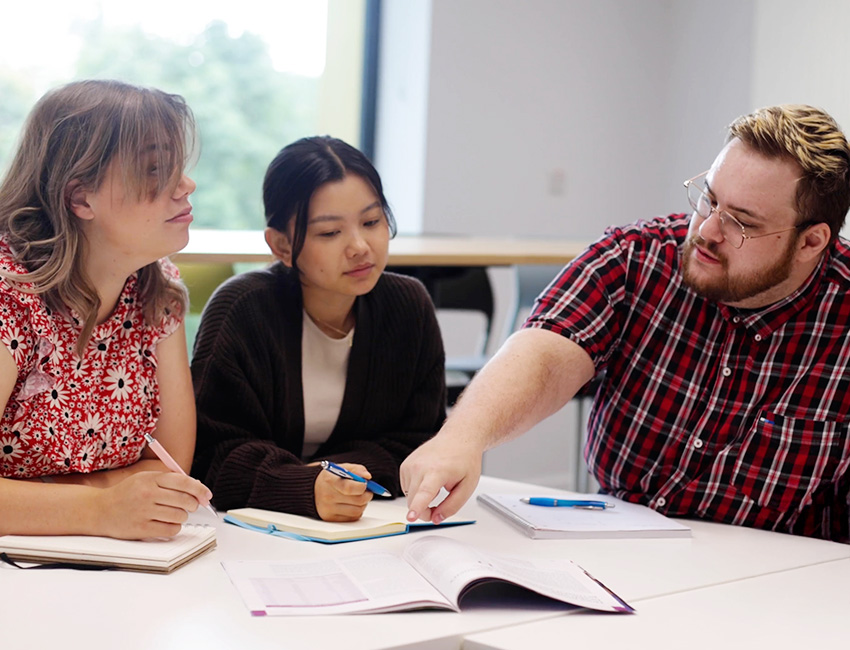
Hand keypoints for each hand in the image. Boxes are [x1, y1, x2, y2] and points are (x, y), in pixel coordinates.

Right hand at [91, 471, 212, 539]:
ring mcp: (144, 512)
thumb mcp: (145, 478)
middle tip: (190, 506)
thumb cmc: (126, 494)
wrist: (99, 510)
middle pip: (184, 500)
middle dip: (193, 504)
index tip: (206, 495)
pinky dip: (173, 528)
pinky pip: (170, 530)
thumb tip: (196, 487)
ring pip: (179, 516)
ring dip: (182, 517)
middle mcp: (147, 494)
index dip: (199, 489)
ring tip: (173, 514)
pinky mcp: (141, 529)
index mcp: (150, 478)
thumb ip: (169, 480)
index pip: (183, 482)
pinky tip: (166, 524)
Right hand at [313, 463, 372, 520]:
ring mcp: (328, 509)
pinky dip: (357, 511)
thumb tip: (367, 476)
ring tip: (359, 497)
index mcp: (330, 480)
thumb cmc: (330, 478)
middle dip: (367, 495)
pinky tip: (352, 504)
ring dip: (363, 504)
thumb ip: (356, 469)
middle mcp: (328, 496)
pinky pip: (352, 518)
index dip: (362, 486)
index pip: (349, 488)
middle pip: (357, 500)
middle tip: (367, 491)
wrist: (312, 490)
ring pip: (357, 510)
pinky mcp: (331, 518)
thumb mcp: (341, 468)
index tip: (366, 484)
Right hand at [400, 434, 482, 523]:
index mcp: (438, 470)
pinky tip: (428, 479)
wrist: (458, 438)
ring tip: (437, 484)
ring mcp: (410, 464)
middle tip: (439, 508)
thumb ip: (452, 506)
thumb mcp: (467, 487)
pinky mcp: (404, 465)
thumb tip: (436, 518)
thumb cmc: (464, 459)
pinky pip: (406, 488)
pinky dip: (416, 489)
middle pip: (413, 500)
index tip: (410, 517)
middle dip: (424, 511)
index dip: (417, 507)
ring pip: (409, 496)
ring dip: (421, 499)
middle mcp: (420, 466)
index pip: (425, 492)